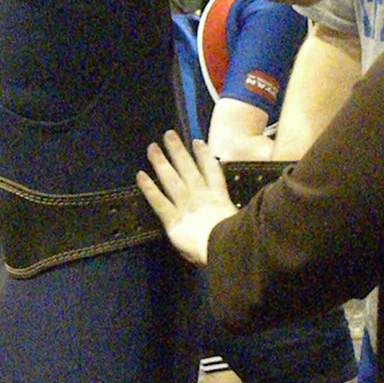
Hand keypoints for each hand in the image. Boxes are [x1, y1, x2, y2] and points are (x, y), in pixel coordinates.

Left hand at [136, 132, 236, 264]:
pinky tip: (140, 175)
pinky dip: (149, 188)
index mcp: (219, 198)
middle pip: (188, 169)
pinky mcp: (173, 220)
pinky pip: (159, 201)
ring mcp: (186, 206)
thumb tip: (242, 204)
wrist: (225, 248)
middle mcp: (201, 197)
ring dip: (161, 162)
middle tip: (168, 134)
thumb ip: (239, 209)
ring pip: (171, 180)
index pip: (211, 171)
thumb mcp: (243, 219)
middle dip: (178, 151)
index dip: (204, 155)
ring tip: (152, 147)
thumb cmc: (237, 238)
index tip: (197, 142)